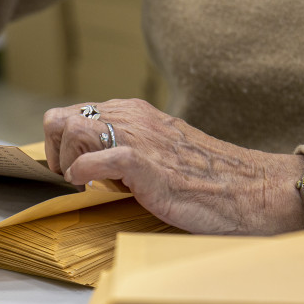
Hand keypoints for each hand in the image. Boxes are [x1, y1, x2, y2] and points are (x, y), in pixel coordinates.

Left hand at [43, 99, 303, 234]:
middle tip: (69, 177)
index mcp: (135, 113)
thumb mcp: (160, 153)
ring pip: (72, 132)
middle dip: (54, 151)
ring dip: (66, 163)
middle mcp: (133, 117)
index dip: (61, 143)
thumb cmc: (205, 180)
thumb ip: (128, 149)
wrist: (248, 190)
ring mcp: (139, 137)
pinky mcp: (144, 163)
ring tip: (82, 185)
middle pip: (62, 118)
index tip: (68, 169)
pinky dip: (81, 176)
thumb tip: (92, 165)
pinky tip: (90, 189)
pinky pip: (92, 161)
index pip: (74, 113)